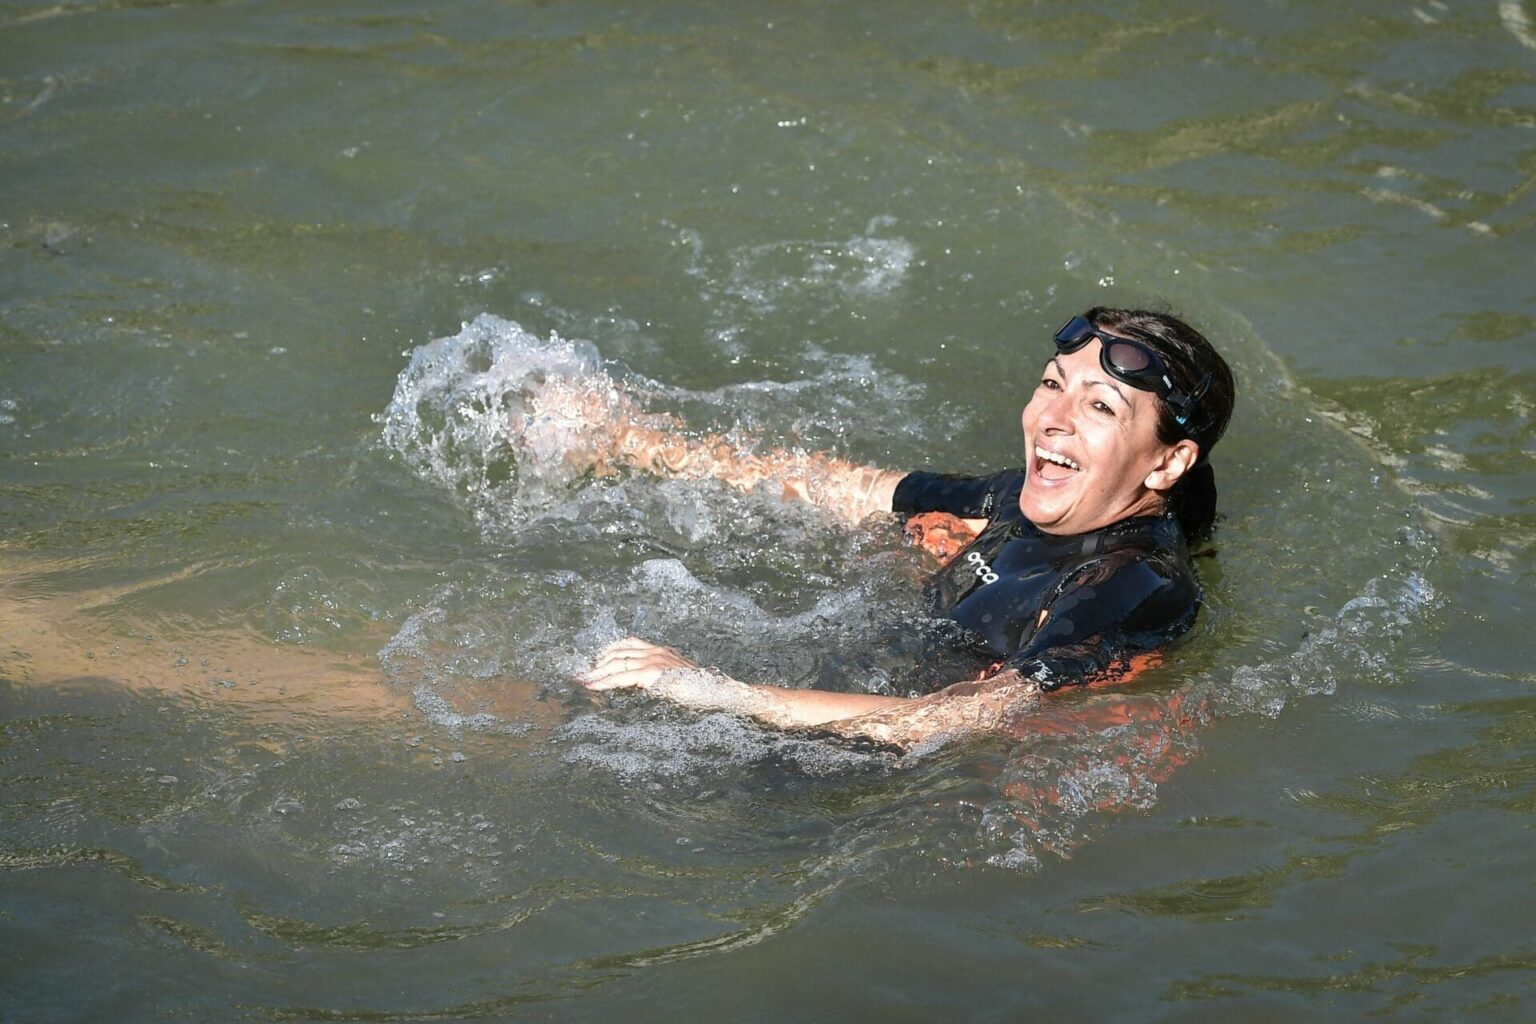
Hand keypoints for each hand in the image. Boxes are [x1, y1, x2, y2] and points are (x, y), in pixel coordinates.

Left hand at [581, 637, 699, 690]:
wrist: (714, 691)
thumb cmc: (701, 689)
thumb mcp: (680, 678)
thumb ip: (664, 677)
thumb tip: (652, 684)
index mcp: (661, 651)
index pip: (629, 644)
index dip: (610, 651)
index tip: (596, 660)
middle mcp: (655, 651)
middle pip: (618, 651)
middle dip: (597, 662)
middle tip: (582, 672)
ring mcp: (653, 660)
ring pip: (616, 663)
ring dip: (596, 672)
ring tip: (582, 680)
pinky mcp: (651, 673)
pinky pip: (621, 676)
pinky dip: (604, 681)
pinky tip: (594, 686)